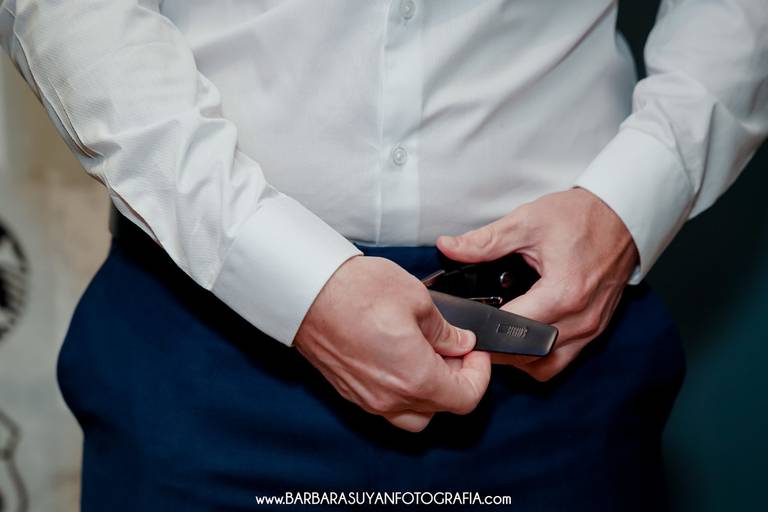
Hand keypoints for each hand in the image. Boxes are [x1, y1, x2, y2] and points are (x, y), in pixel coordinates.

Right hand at [294, 255, 490, 431]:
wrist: (305, 290)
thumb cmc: (354, 291)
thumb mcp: (417, 299)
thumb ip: (445, 329)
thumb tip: (459, 342)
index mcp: (415, 378)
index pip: (466, 398)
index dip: (479, 374)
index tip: (475, 352)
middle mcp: (390, 398)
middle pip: (441, 408)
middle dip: (456, 380)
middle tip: (454, 348)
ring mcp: (367, 398)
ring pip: (413, 414)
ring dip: (429, 392)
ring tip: (428, 356)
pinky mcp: (349, 391)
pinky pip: (387, 405)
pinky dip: (402, 390)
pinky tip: (401, 357)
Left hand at [437, 188, 637, 381]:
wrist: (622, 216)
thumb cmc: (580, 217)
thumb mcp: (527, 221)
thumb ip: (485, 241)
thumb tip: (448, 247)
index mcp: (563, 293)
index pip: (512, 330)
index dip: (483, 330)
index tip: (464, 324)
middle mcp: (581, 319)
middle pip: (526, 356)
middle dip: (496, 347)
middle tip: (473, 331)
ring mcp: (591, 329)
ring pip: (545, 366)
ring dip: (517, 358)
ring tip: (497, 335)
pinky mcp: (596, 331)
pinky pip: (562, 359)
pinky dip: (539, 356)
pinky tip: (522, 335)